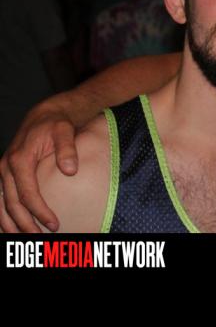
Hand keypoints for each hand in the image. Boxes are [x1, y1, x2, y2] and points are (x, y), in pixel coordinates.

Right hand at [0, 104, 78, 232]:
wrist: (46, 114)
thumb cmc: (57, 123)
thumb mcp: (65, 131)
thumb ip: (67, 149)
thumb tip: (70, 170)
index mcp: (20, 159)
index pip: (27, 193)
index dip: (39, 211)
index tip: (54, 224)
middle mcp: (7, 167)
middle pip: (12, 204)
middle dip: (25, 224)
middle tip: (41, 239)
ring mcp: (4, 171)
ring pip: (2, 204)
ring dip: (11, 224)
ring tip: (25, 240)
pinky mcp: (6, 173)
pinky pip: (1, 198)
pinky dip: (4, 215)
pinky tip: (12, 228)